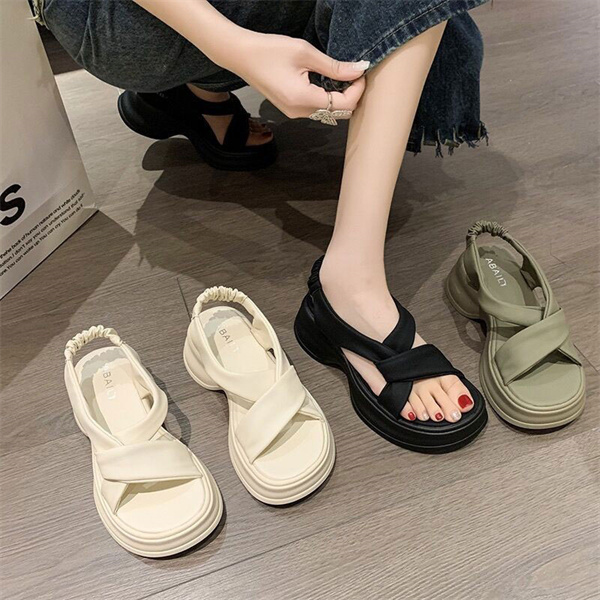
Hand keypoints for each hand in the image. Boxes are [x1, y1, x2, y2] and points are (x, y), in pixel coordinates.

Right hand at [225, 33, 368, 118]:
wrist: (241, 56)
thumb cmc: (269, 51)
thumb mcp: (305, 53)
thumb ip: (334, 66)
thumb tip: (358, 70)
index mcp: (303, 99)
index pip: (343, 105)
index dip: (357, 90)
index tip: (360, 72)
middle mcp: (299, 112)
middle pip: (338, 113)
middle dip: (351, 95)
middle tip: (354, 73)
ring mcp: (294, 113)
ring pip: (328, 112)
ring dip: (339, 97)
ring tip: (342, 76)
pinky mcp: (291, 109)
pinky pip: (316, 109)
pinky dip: (327, 98)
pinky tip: (327, 81)